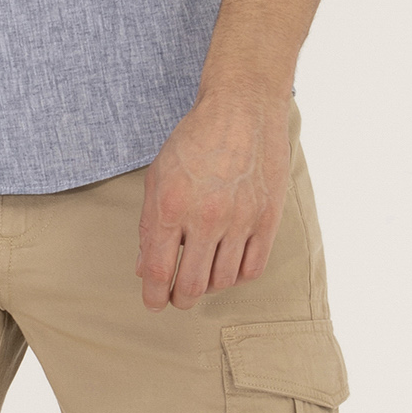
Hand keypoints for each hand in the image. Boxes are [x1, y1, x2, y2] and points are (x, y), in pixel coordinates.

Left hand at [135, 89, 290, 310]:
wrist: (242, 109)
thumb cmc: (194, 140)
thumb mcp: (158, 176)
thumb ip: (148, 225)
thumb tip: (144, 268)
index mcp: (170, 206)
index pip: (157, 270)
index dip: (153, 295)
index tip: (154, 303)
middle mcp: (205, 217)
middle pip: (191, 285)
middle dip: (179, 299)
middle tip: (177, 298)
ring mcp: (240, 219)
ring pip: (223, 281)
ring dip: (208, 287)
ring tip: (202, 277)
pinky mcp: (268, 218)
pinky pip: (253, 267)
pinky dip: (237, 276)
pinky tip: (228, 267)